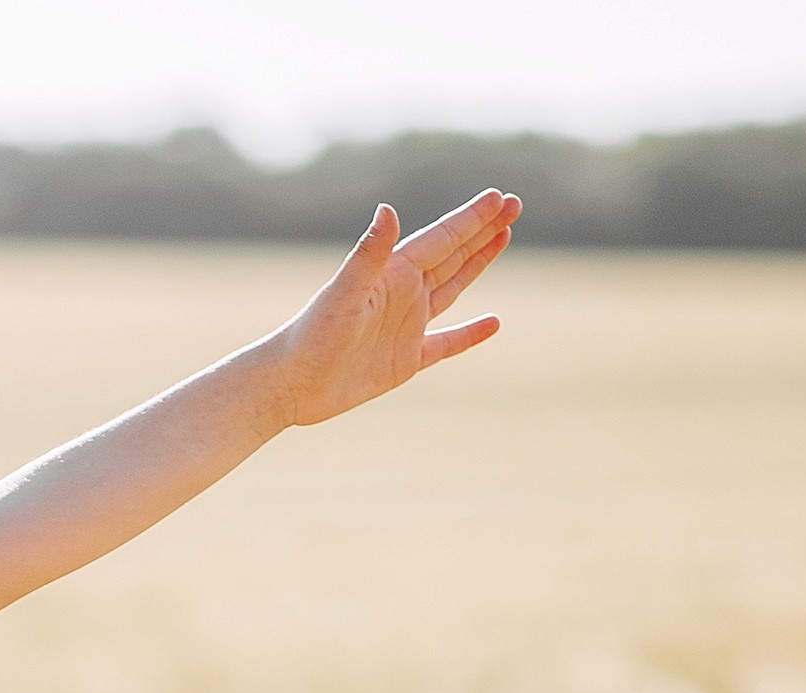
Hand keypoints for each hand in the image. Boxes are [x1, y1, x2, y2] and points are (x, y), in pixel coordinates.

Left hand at [265, 190, 516, 428]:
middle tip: (515, 205)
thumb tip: (388, 210)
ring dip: (478, 263)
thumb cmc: (311, 336)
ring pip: (453, 287)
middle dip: (484, 230)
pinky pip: (447, 343)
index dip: (472, 218)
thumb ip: (368, 253)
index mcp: (393, 274)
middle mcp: (404, 294)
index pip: (442, 238)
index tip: (502, 197)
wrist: (290, 384)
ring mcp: (407, 326)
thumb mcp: (344, 293)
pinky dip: (470, 334)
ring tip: (504, 238)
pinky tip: (493, 323)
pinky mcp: (406, 360)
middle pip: (453, 255)